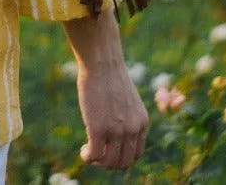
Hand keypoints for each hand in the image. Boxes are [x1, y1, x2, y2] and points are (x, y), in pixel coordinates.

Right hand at [64, 9, 147, 170]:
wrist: (102, 63)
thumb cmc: (110, 76)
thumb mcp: (126, 100)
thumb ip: (126, 116)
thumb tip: (114, 129)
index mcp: (142, 122)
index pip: (136, 154)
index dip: (122, 157)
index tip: (109, 151)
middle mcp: (133, 129)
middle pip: (124, 162)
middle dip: (109, 163)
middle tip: (96, 154)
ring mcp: (117, 131)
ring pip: (109, 163)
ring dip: (98, 162)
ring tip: (89, 153)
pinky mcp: (98, 129)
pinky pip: (94, 155)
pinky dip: (88, 157)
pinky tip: (83, 151)